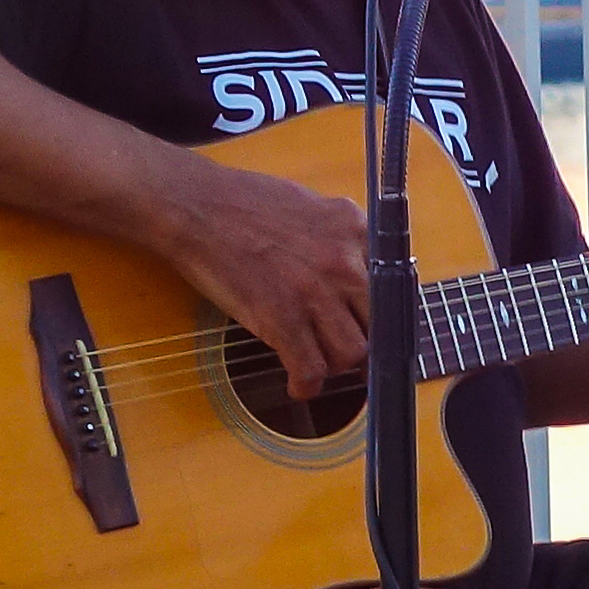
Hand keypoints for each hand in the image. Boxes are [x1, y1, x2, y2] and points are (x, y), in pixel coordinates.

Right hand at [147, 150, 369, 391]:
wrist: (195, 206)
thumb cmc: (243, 203)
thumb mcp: (312, 206)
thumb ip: (341, 237)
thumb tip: (361, 272)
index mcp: (353, 230)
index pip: (393, 288)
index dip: (383, 317)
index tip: (373, 329)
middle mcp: (343, 261)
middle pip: (378, 326)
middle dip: (363, 344)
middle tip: (343, 351)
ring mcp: (313, 292)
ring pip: (351, 353)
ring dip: (334, 366)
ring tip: (316, 361)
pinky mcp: (281, 318)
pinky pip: (311, 370)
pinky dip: (306, 386)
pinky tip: (297, 384)